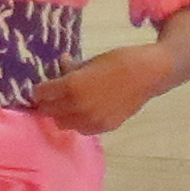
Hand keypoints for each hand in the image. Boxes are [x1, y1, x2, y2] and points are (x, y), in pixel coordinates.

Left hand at [30, 45, 169, 138]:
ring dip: (62, 115)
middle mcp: (78, 107)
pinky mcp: (104, 127)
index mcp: (71, 86)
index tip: (43, 86)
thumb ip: (73, 68)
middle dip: (48, 103)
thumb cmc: (120, 60)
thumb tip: (62, 64)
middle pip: (49, 112)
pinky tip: (85, 111)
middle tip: (53, 96)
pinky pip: (82, 129)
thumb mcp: (91, 61)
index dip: (40, 90)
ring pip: (63, 124)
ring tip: (69, 104)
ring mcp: (91, 120)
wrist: (149, 74)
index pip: (41, 94)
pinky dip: (79, 121)